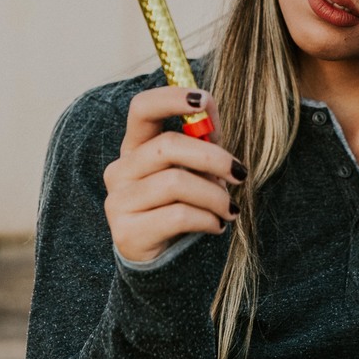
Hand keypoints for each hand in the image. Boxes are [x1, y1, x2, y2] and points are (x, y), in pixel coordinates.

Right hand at [103, 87, 244, 262]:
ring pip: (176, 183)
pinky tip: (216, 226)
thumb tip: (208, 102)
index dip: (170, 98)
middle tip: (239, 174)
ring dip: (215, 196)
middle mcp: (120, 170)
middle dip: (212, 157)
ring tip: (229, 209)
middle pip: (167, 146)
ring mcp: (118, 201)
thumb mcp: (195, 166)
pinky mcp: (127, 232)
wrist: (163, 261)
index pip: (142, 108)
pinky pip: (178, 216)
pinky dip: (207, 219)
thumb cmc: (183, 203)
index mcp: (135, 146)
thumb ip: (202, 135)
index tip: (203, 98)